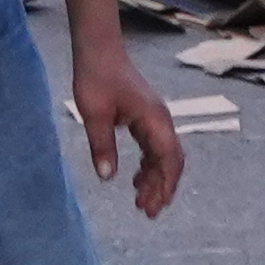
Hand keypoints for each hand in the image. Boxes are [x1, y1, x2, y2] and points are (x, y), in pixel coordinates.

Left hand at [71, 45, 184, 218]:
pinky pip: (153, 148)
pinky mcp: (145, 118)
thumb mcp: (94, 115)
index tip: (156, 205)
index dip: (166, 184)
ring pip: (162, 157)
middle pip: (170, 161)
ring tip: (140, 202)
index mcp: (154, 120)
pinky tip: (135, 180)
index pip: (169, 158)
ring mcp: (154, 119)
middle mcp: (160, 121)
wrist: (98, 51)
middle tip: (147, 213)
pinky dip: (148, 166)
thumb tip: (107, 177)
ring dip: (154, 180)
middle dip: (162, 188)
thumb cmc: (96, 78)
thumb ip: (102, 147)